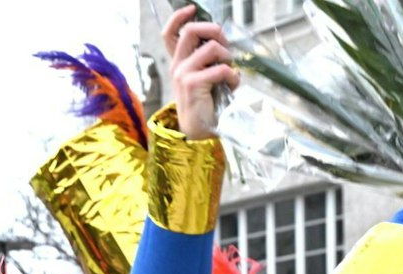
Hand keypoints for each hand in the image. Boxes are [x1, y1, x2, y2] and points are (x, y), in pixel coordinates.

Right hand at [162, 6, 238, 139]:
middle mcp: (177, 66)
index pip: (169, 34)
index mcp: (179, 63)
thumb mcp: (205, 77)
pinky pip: (220, 68)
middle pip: (191, 31)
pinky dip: (232, 76)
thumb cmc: (205, 104)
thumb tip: (222, 40)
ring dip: (228, 57)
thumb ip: (208, 59)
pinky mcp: (193, 84)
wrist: (199, 133)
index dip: (178, 17)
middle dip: (214, 31)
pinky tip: (233, 85)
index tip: (192, 9)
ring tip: (230, 72)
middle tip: (225, 44)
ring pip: (211, 48)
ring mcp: (183, 74)